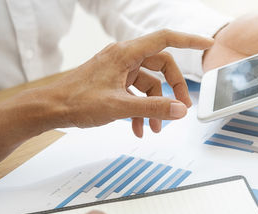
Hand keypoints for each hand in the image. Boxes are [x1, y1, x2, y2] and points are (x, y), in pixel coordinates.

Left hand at [0, 30, 212, 161]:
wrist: (49, 109)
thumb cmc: (76, 101)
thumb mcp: (120, 106)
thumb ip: (153, 109)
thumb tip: (180, 110)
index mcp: (126, 54)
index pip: (166, 40)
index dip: (189, 41)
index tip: (208, 46)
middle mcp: (124, 58)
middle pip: (161, 67)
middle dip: (173, 90)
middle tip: (181, 109)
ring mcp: (117, 70)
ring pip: (148, 85)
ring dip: (154, 107)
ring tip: (154, 129)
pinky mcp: (112, 83)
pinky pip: (134, 93)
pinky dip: (140, 110)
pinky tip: (138, 129)